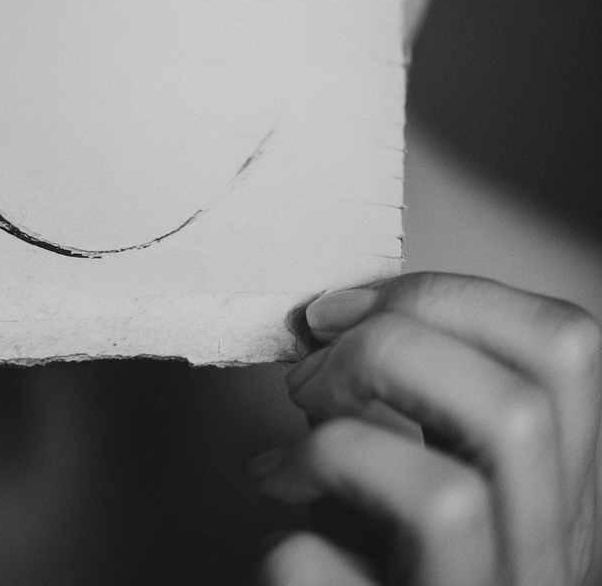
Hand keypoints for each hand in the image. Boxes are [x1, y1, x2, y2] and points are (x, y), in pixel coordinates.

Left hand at [253, 273, 601, 584]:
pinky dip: (291, 550)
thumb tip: (349, 318)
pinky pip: (337, 583)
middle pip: (520, 411)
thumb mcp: (439, 481)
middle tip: (312, 370)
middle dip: (389, 351)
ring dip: (339, 449)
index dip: (453, 295)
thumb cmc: (398, 577)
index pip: (569, 350)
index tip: (351, 307)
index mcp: (557, 501)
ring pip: (451, 502)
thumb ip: (431, 411)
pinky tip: (283, 550)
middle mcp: (542, 569)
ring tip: (292, 459)